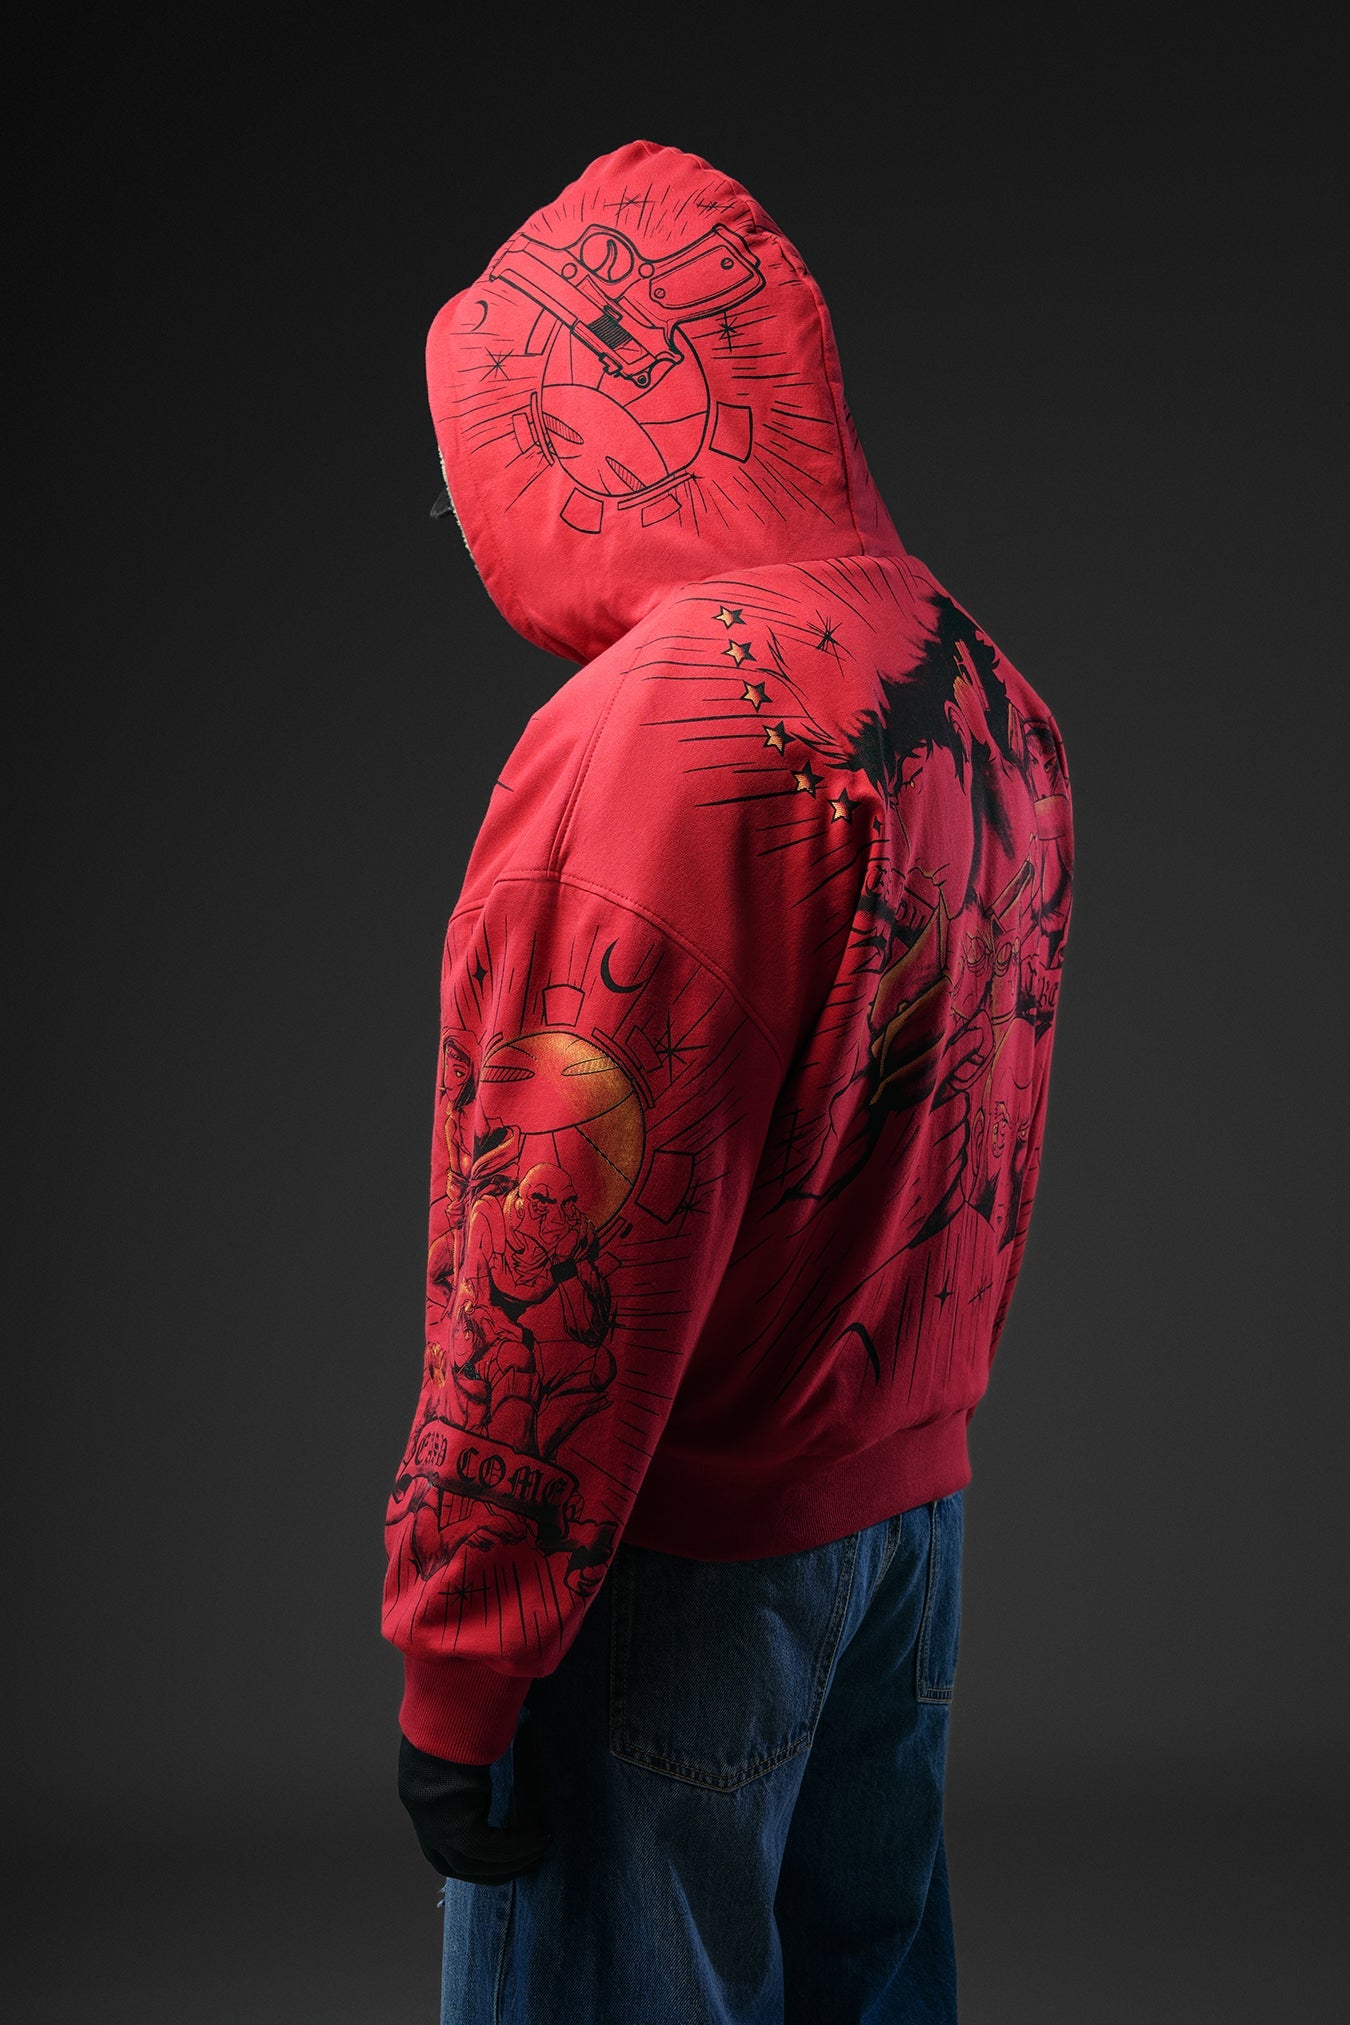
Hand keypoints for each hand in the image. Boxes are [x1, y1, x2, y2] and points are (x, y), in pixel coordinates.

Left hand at [398, 1723, 553, 1884]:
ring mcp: (434, 1823)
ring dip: (510, 1862)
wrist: (446, 1706)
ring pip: (473, 1864)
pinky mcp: (454, 1823)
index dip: (471, 1860)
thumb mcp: (456, 1748)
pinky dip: (516, 1847)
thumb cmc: (455, 1716)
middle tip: (528, 1863)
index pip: (441, 1848)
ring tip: (540, 1848)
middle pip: (457, 1865)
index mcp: (420, 1799)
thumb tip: (488, 1777)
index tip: (500, 1860)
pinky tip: (538, 1836)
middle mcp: (423, 1817)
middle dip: (493, 1870)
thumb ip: (465, 1771)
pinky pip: (488, 1848)